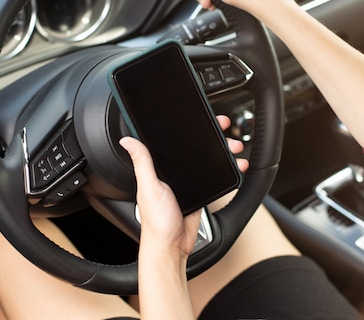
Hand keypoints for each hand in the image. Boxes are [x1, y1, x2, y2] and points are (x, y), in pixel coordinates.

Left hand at [119, 116, 247, 255]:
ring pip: (208, 159)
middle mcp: (173, 172)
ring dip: (223, 150)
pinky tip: (236, 165)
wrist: (173, 247)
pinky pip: (216, 176)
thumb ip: (142, 163)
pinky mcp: (201, 191)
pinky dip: (228, 169)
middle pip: (195, 147)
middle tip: (222, 127)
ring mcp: (189, 181)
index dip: (185, 127)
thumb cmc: (156, 222)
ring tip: (234, 146)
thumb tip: (127, 141)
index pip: (172, 141)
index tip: (198, 117)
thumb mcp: (149, 188)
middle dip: (211, 135)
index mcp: (158, 168)